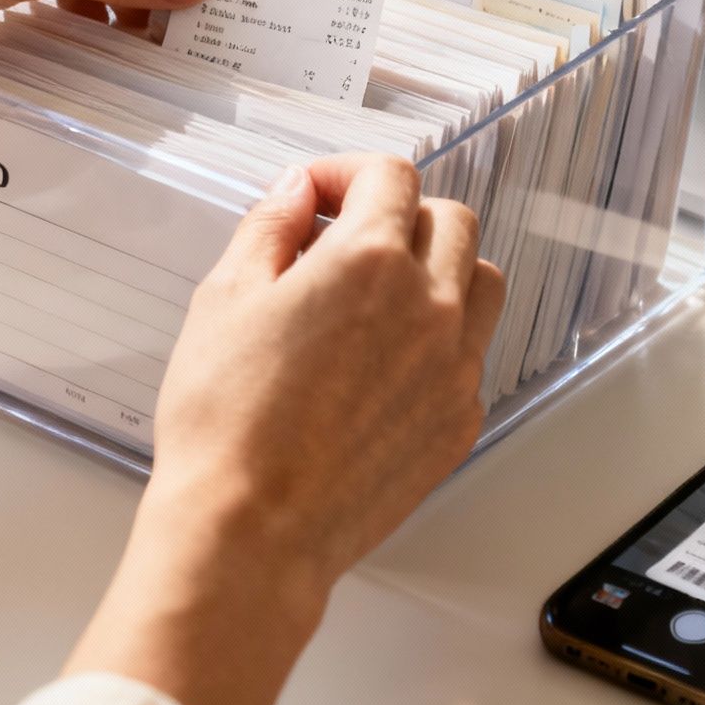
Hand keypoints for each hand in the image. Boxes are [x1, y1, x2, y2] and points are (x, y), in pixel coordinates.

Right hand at [62, 154, 504, 704]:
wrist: (252, 530)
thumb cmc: (226, 421)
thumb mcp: (224, 298)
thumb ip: (268, 227)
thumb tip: (296, 192)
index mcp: (371, 260)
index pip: (391, 176)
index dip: (348, 173)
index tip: (318, 194)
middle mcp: (429, 305)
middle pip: (450, 220)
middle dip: (399, 214)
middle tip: (345, 238)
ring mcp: (454, 366)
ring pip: (480, 283)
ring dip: (441, 268)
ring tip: (382, 293)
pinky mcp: (458, 421)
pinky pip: (471, 353)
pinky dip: (441, 337)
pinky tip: (385, 361)